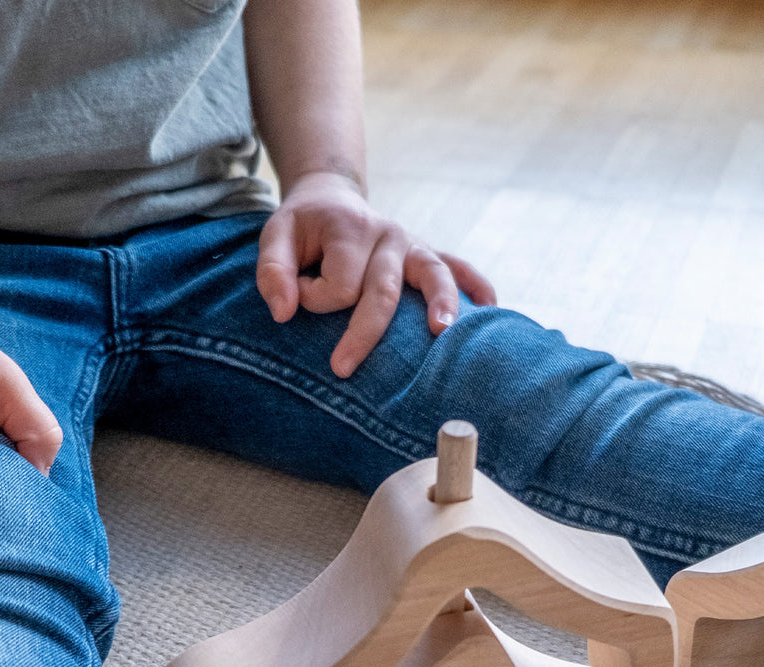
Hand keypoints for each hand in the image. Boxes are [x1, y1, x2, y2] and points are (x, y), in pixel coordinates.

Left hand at [255, 171, 496, 378]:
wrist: (331, 200)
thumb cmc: (302, 230)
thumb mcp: (274, 238)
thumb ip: (272, 272)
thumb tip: (284, 313)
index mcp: (349, 228)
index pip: (339, 283)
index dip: (314, 298)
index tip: (302, 296)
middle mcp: (387, 234)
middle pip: (382, 291)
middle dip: (363, 333)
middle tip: (341, 370)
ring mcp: (411, 244)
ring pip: (431, 274)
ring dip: (440, 302)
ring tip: (440, 333)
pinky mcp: (425, 255)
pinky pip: (457, 266)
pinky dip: (476, 284)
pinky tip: (491, 307)